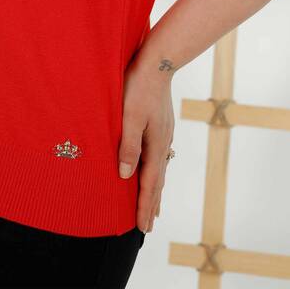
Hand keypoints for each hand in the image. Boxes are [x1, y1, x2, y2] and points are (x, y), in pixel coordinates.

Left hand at [117, 54, 174, 232]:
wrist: (158, 61)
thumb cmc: (139, 86)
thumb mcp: (129, 117)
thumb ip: (128, 146)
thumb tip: (125, 176)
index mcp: (155, 145)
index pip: (150, 183)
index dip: (145, 206)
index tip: (143, 227)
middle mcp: (163, 142)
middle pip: (158, 180)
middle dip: (151, 204)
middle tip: (147, 226)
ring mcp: (164, 133)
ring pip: (159, 168)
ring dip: (155, 189)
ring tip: (153, 204)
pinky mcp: (160, 123)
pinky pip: (157, 155)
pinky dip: (154, 170)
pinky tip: (152, 167)